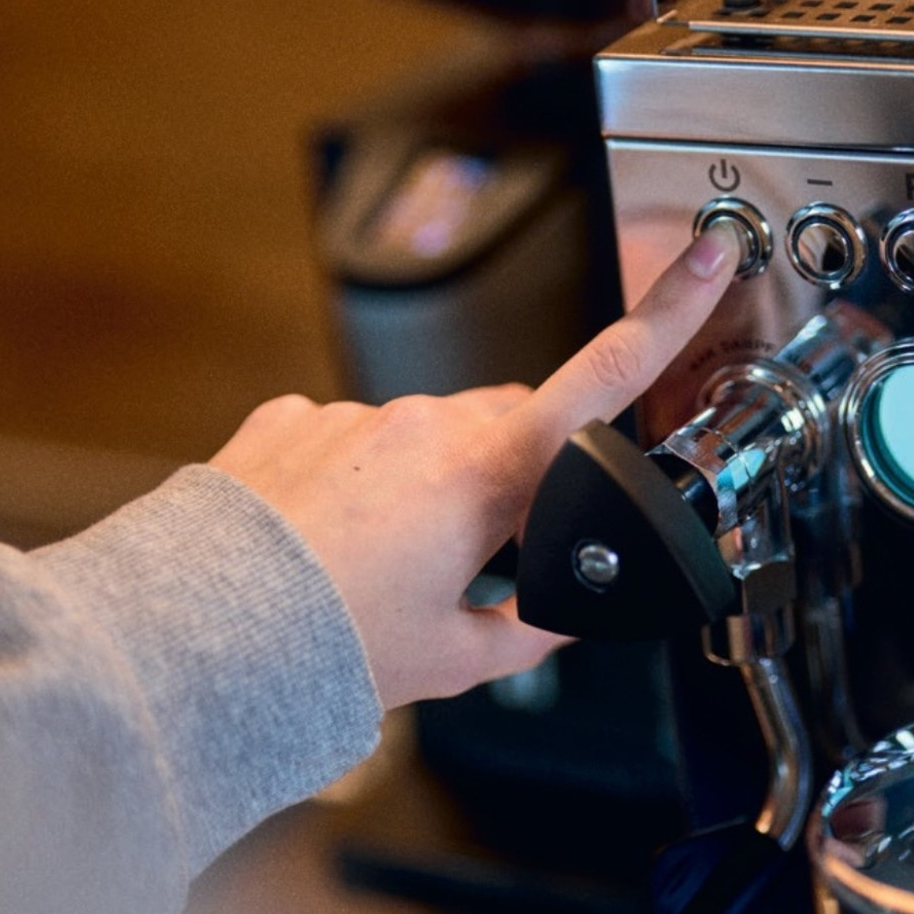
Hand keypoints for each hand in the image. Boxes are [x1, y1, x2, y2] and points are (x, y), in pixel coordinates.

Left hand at [210, 226, 739, 708]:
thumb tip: (557, 617)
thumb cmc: (330, 646)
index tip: (709, 256)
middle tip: (482, 551)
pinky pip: (357, 435)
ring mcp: (354, 416)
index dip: (668, 312)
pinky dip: (364, 477)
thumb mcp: (456, 656)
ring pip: (433, 430)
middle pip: (514, 419)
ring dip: (435, 479)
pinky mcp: (296, 420)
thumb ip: (529, 629)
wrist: (204, 639)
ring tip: (389, 560)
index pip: (602, 379)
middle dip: (520, 467)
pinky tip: (335, 538)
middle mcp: (423, 424)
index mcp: (485, 474)